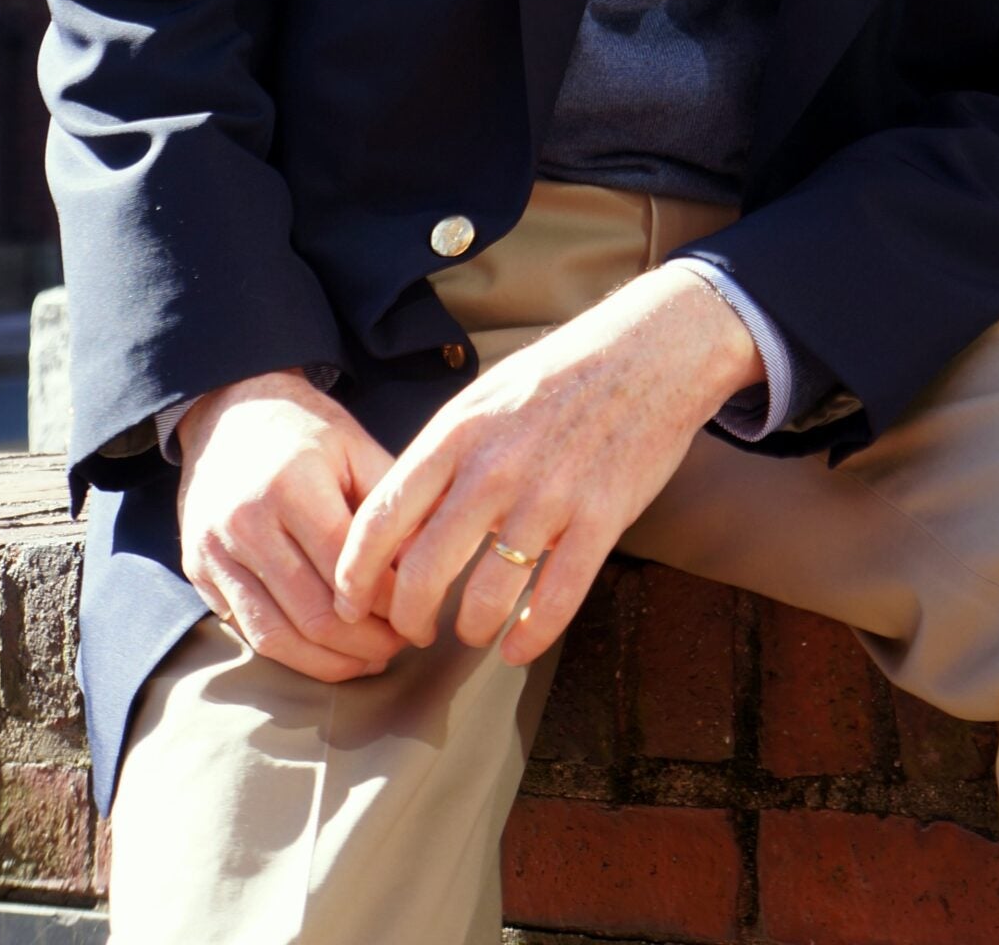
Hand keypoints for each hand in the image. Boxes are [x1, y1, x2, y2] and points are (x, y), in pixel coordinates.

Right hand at [177, 369, 407, 682]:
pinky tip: (325, 652)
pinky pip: (247, 630)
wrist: (230, 411)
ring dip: (328, 662)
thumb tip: (427, 564)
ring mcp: (215, 552)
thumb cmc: (307, 431)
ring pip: (275, 636)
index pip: (345, 569)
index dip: (387, 604)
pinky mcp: (198, 572)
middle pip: (312, 612)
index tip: (420, 618)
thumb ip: (390, 505)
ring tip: (368, 660)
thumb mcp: (356, 448)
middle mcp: (246, 523)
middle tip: (400, 647)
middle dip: (364, 643)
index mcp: (292, 486)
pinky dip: (289, 651)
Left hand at [333, 266, 761, 667]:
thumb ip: (441, 457)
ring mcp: (549, 496)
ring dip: (471, 629)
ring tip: (472, 632)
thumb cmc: (559, 377)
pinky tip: (519, 646)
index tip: (350, 600)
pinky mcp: (600, 519)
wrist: (648, 353)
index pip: (382, 517)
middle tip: (412, 631)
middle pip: (424, 570)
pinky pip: (555, 601)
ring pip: (487, 596)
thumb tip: (399, 524)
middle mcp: (494, 468)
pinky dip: (530, 638)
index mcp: (457, 433)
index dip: (356, 572)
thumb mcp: (483, 399)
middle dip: (409, 617)